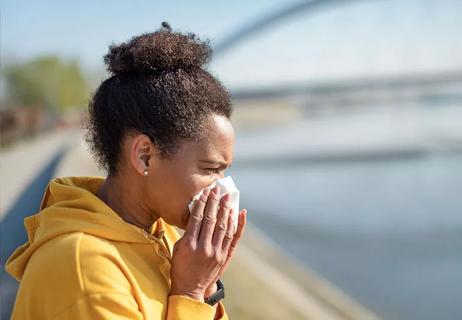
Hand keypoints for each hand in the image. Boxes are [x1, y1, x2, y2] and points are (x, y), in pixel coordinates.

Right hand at [169, 185, 246, 301]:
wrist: (190, 290)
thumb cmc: (180, 267)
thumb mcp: (178, 249)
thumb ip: (187, 233)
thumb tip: (196, 216)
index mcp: (189, 244)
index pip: (196, 218)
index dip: (201, 203)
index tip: (205, 192)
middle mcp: (204, 247)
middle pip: (211, 219)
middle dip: (214, 203)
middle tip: (217, 190)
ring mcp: (215, 252)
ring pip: (223, 226)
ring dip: (226, 210)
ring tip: (228, 197)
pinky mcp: (223, 257)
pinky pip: (231, 237)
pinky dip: (236, 224)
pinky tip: (238, 214)